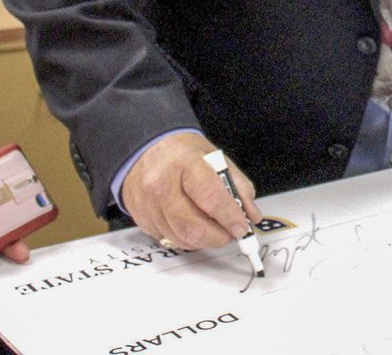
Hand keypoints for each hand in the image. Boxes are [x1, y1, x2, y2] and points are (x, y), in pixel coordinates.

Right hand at [121, 132, 261, 251]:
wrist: (146, 150)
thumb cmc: (183, 153)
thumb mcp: (216, 157)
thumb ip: (238, 185)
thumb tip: (251, 214)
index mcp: (185, 163)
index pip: (210, 197)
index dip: (229, 217)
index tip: (242, 227)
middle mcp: (161, 184)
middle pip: (192, 225)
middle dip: (218, 237)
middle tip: (232, 235)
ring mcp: (147, 204)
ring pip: (180, 237)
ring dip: (204, 241)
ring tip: (216, 231)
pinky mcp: (140, 219)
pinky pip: (168, 239)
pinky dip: (187, 239)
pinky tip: (195, 228)